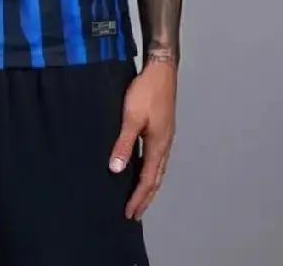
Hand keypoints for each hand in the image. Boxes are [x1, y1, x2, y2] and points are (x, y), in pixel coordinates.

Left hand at [107, 58, 176, 219]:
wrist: (161, 70)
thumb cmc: (147, 91)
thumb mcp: (131, 117)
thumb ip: (124, 144)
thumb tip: (117, 169)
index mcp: (159, 146)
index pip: (148, 181)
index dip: (139, 198)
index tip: (130, 213)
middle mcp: (165, 145)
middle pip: (156, 179)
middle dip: (146, 197)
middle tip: (135, 213)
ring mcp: (165, 137)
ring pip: (158, 169)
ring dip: (149, 185)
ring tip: (140, 197)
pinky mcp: (162, 128)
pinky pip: (156, 157)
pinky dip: (150, 170)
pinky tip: (141, 167)